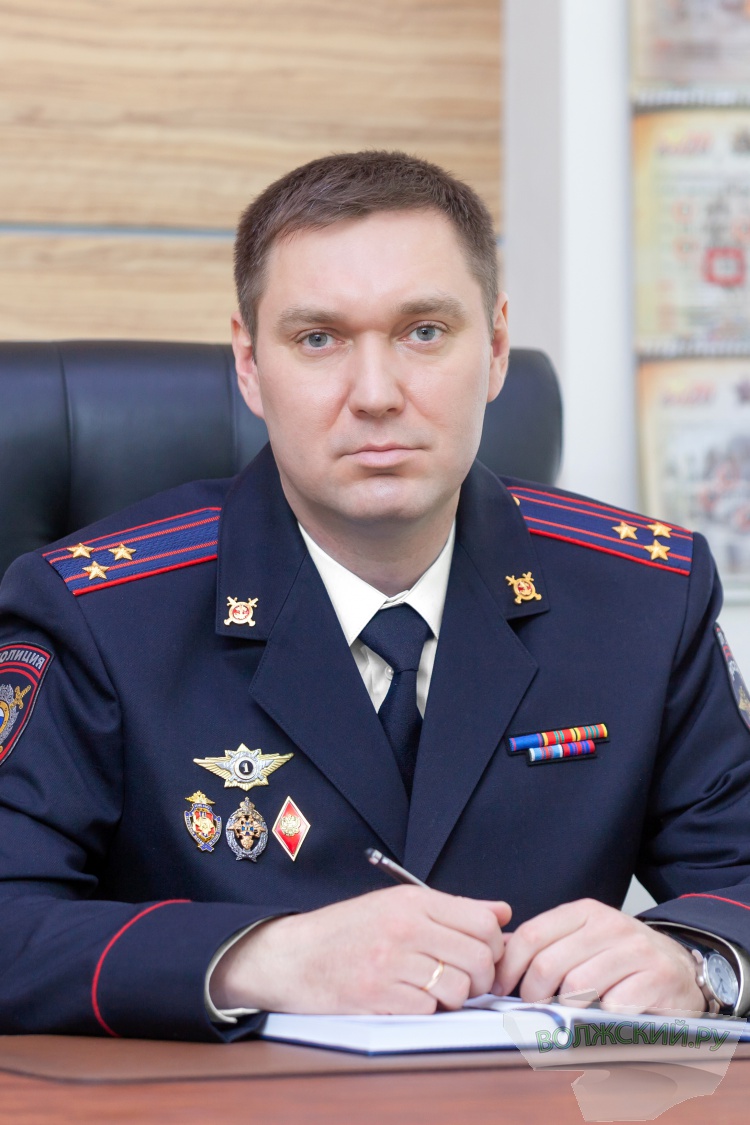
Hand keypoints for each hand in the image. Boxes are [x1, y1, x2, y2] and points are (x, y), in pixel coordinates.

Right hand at [210, 886, 510, 1013]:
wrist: (292, 957)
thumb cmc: (347, 931)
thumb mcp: (397, 905)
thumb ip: (452, 909)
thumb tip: (502, 913)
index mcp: (412, 902)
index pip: (482, 922)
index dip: (494, 944)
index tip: (484, 955)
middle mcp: (404, 929)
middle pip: (477, 958)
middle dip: (482, 977)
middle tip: (466, 981)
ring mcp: (391, 964)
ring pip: (458, 989)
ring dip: (454, 997)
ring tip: (434, 991)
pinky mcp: (378, 997)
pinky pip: (429, 1012)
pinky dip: (426, 1011)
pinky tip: (409, 1001)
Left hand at [495, 898, 705, 1015]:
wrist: (680, 967)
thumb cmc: (621, 958)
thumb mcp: (582, 940)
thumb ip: (544, 945)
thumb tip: (496, 956)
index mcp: (584, 912)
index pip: (532, 935)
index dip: (509, 967)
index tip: (499, 988)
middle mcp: (609, 925)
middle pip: (548, 965)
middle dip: (533, 995)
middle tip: (535, 1008)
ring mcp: (636, 950)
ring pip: (577, 988)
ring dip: (568, 1010)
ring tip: (574, 1012)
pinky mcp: (658, 979)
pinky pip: (613, 1007)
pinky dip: (604, 1019)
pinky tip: (608, 1016)